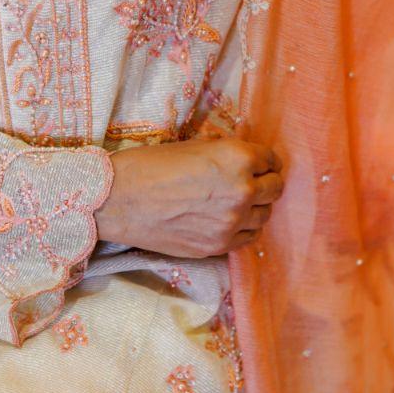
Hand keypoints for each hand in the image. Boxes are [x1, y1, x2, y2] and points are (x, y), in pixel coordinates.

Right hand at [95, 137, 284, 257]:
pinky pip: (247, 238)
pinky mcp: (217, 246)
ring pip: (264, 216)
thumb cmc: (150, 164)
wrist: (118, 199)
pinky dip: (244, 228)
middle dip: (267, 182)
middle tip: (254, 181)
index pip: (271, 160)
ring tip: (239, 202)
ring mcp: (231, 223)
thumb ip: (226, 154)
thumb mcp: (194, 146)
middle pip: (275, 188)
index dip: (265, 160)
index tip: (260, 163)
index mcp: (238, 159)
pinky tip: (228, 221)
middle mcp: (242, 191)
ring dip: (256, 207)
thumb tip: (244, 159)